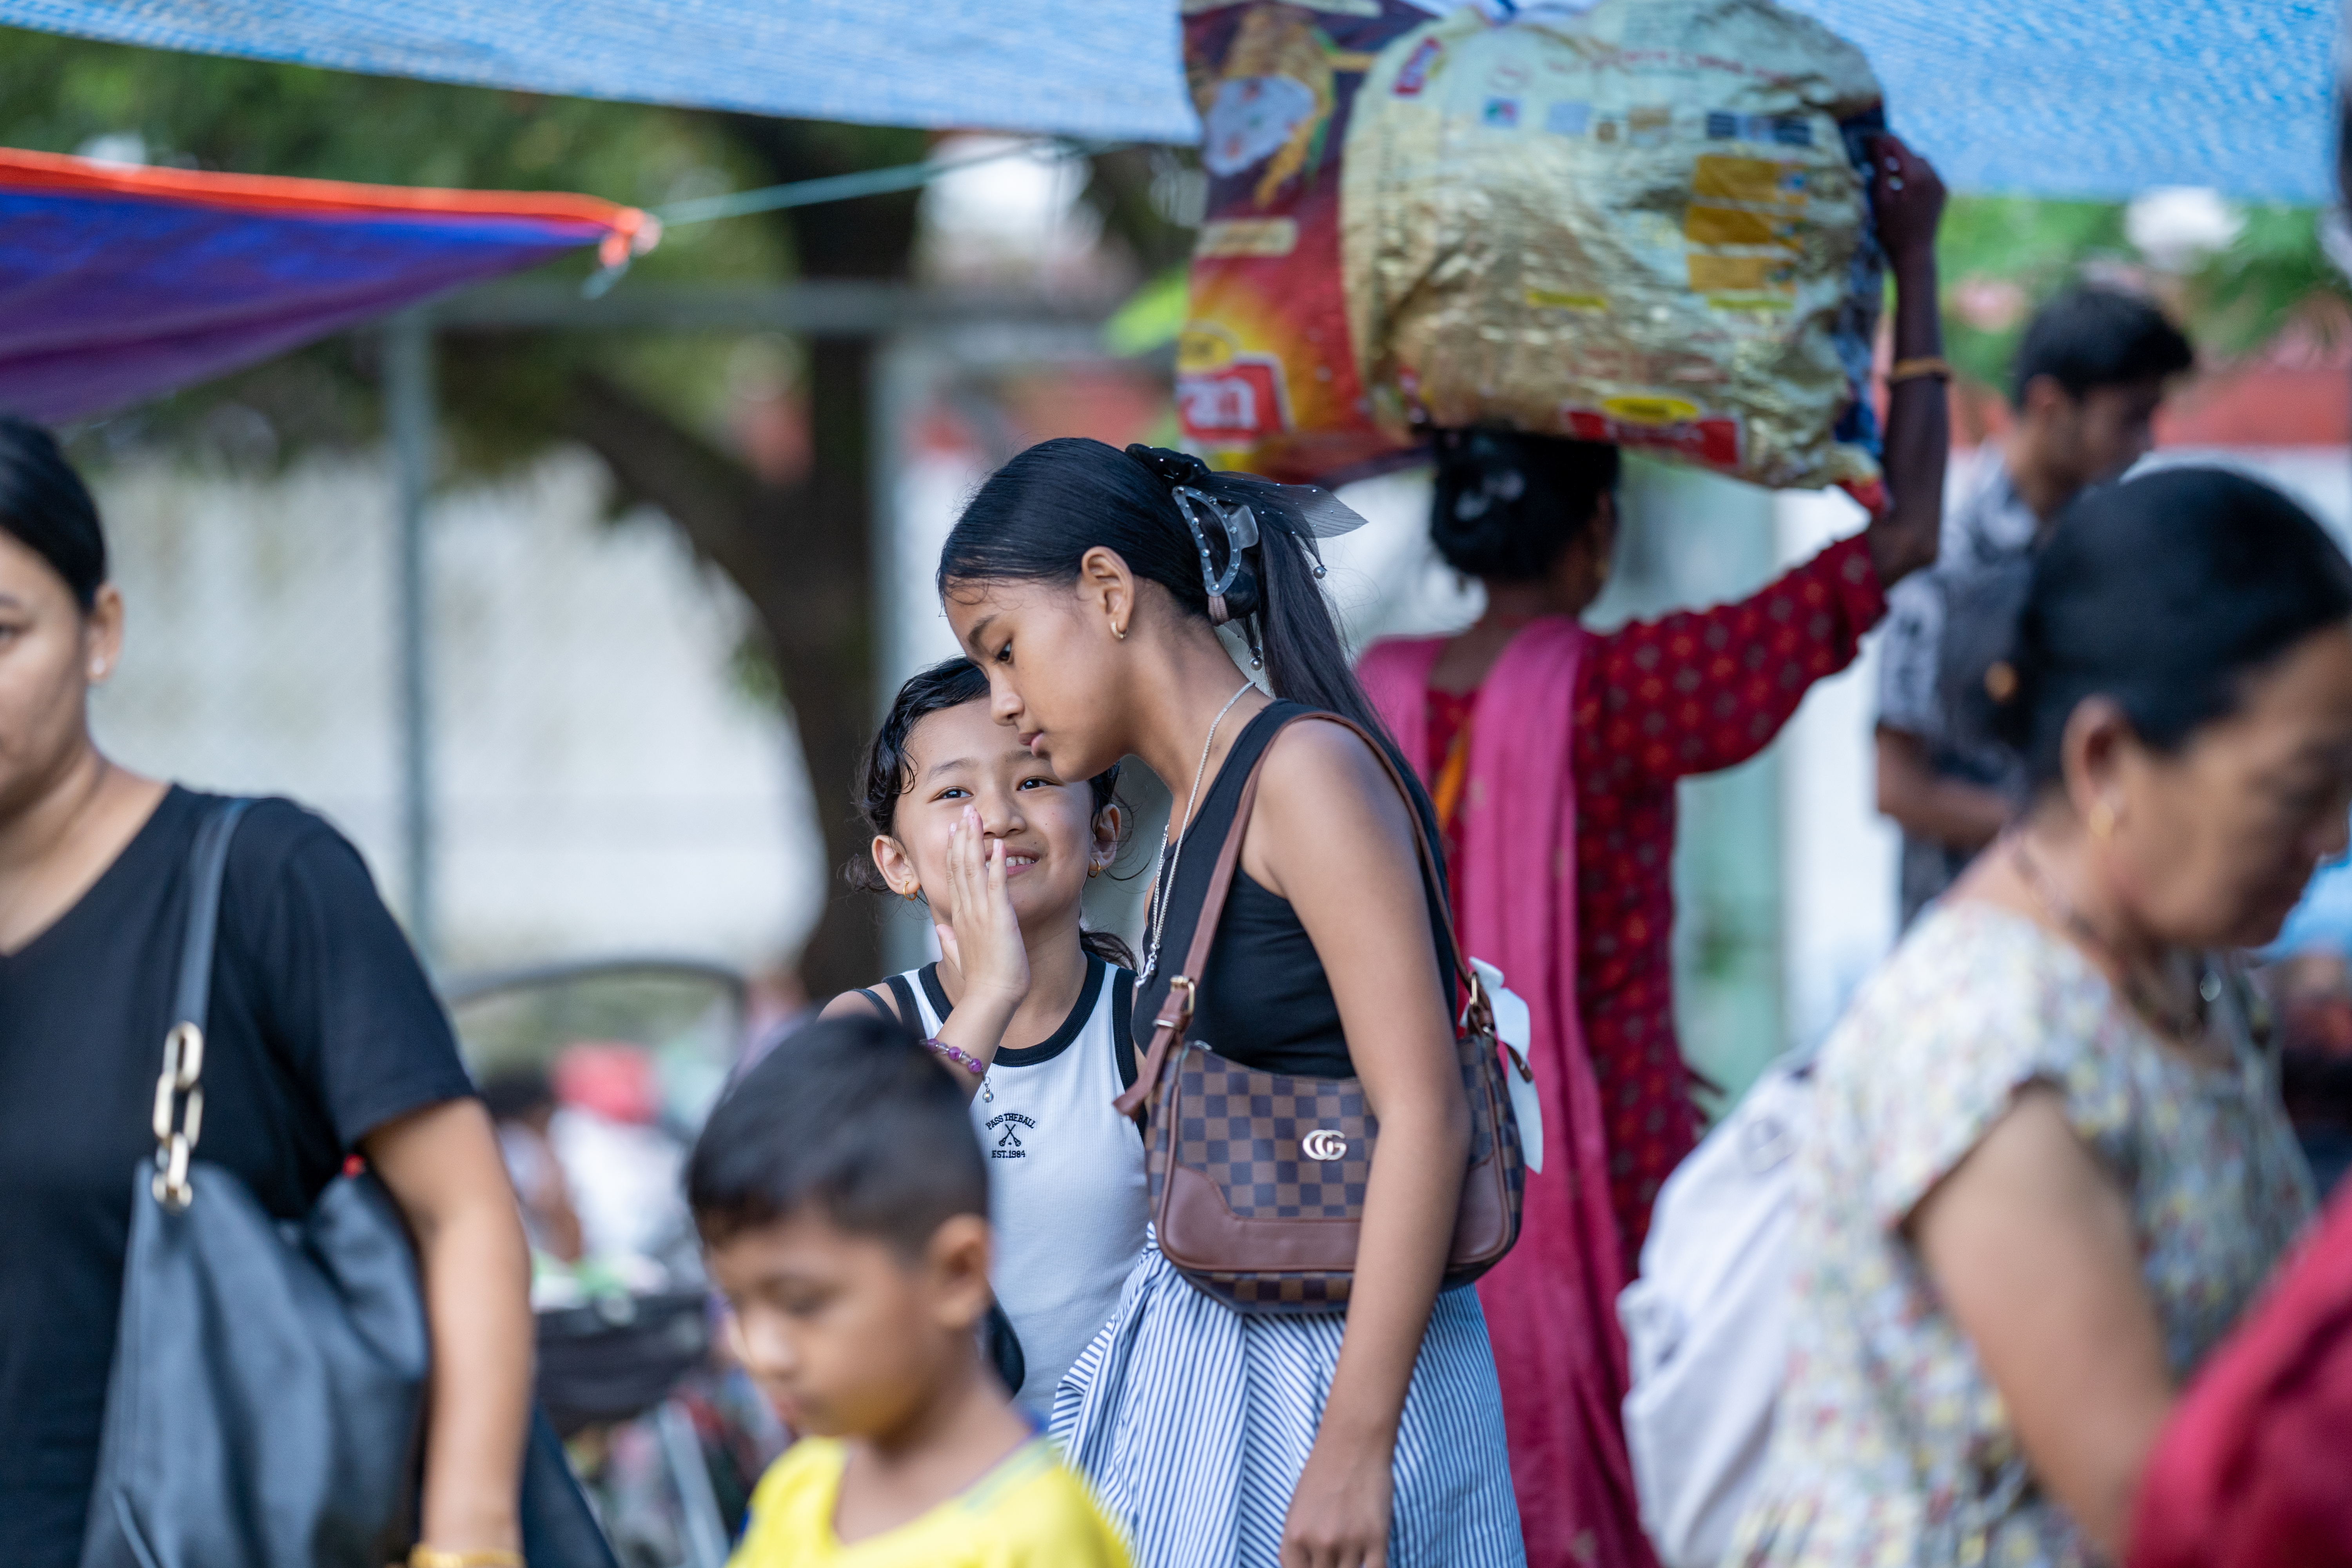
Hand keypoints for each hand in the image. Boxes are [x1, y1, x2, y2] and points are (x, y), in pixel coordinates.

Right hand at [935, 807, 1028, 1008]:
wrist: (990, 999)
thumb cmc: (981, 982)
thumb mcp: (959, 957)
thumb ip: (949, 942)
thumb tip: (940, 931)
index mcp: (958, 919)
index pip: (953, 878)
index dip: (953, 852)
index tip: (954, 832)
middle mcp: (966, 911)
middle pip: (959, 866)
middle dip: (961, 837)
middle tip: (964, 812)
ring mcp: (980, 913)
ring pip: (972, 869)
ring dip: (974, 841)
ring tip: (975, 817)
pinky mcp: (998, 918)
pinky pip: (996, 884)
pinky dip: (997, 863)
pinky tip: (999, 845)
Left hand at [1280, 1431, 1395, 1567]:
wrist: (1353, 1442)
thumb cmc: (1323, 1474)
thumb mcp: (1297, 1510)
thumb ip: (1298, 1545)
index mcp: (1294, 1536)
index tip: (1320, 1565)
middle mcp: (1319, 1542)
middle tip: (1338, 1555)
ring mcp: (1349, 1541)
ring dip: (1351, 1567)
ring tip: (1353, 1551)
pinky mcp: (1377, 1537)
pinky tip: (1371, 1557)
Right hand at [1869, 133, 1944, 270]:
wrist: (1915, 254)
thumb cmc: (1892, 230)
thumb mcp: (1881, 198)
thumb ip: (1880, 168)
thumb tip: (1876, 143)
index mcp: (1917, 176)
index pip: (1898, 147)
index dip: (1882, 141)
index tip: (1868, 138)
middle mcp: (1933, 176)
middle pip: (1910, 154)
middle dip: (1893, 153)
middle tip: (1874, 156)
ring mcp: (1940, 184)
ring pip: (1920, 163)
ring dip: (1903, 164)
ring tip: (1886, 174)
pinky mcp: (1942, 192)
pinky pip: (1927, 175)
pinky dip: (1913, 175)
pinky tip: (1900, 186)